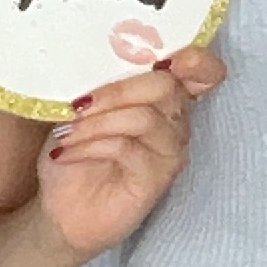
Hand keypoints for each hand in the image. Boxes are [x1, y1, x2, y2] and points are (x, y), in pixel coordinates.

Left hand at [38, 46, 223, 261]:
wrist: (61, 211)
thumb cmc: (74, 152)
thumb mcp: (79, 110)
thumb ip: (96, 81)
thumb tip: (86, 54)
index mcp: (163, 98)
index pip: (205, 71)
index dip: (197, 60)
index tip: (164, 60)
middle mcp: (176, 122)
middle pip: (167, 87)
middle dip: (118, 90)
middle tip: (78, 104)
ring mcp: (170, 152)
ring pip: (146, 118)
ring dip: (98, 122)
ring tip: (66, 133)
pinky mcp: (157, 180)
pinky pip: (128, 149)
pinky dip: (91, 145)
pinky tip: (64, 153)